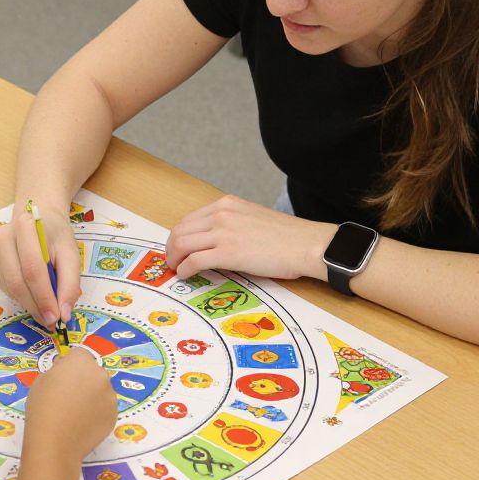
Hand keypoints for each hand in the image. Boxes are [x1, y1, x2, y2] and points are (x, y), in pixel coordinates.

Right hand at [0, 203, 81, 326]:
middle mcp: (2, 236)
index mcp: (25, 226)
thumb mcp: (71, 256)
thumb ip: (69, 284)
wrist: (38, 219)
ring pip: (10, 288)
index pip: (33, 269)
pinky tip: (32, 294)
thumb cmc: (55, 237)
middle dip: (36, 306)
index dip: (44, 297)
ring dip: (29, 304)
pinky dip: (20, 297)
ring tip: (45, 311)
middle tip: (51, 322)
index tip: (56, 317)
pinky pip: (4, 288)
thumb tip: (63, 314)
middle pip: (17, 281)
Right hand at [23, 348, 116, 459]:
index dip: (68, 365)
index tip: (60, 378)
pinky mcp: (114, 415)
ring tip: (76, 413)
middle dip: (83, 379)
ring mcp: (110, 396)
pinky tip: (82, 424)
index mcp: (81, 362)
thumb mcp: (41, 380)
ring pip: (101, 390)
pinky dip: (97, 413)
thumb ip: (57, 370)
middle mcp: (100, 374)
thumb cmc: (42, 407)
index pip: (78, 354)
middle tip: (68, 396)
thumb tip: (64, 370)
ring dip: (92, 396)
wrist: (54, 441)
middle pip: (93, 371)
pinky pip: (105, 408)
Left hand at [165, 195, 335, 280]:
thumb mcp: (252, 217)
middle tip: (172, 261)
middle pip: (180, 230)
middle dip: (171, 248)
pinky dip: (184, 269)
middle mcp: (221, 214)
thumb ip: (231, 223)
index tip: (177, 248)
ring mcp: (223, 232)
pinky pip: (194, 261)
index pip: (189, 219)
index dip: (178, 236)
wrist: (307, 244)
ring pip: (181, 244)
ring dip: (174, 259)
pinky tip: (186, 275)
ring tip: (176, 270)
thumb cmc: (286, 236)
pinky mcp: (228, 253)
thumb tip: (213, 240)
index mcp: (227, 204)